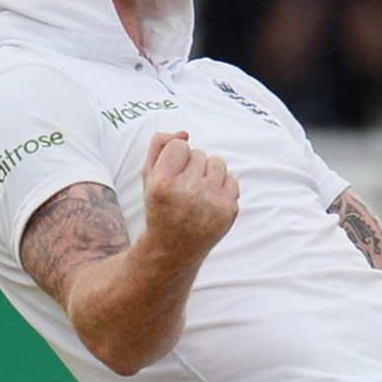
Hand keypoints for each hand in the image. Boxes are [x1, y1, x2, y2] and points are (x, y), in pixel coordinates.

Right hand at [142, 131, 239, 262]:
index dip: (176, 158)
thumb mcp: (148, 176)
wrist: (174, 248)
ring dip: (208, 174)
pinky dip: (222, 187)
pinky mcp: (229, 209)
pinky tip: (209, 202)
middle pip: (199, 153)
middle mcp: (187, 192)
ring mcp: (210, 202)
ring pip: (218, 163)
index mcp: (162, 183)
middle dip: (192, 167)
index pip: (179, 145)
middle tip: (183, 190)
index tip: (171, 176)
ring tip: (197, 193)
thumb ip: (159, 145)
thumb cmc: (160, 206)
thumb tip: (185, 133)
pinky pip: (232, 179)